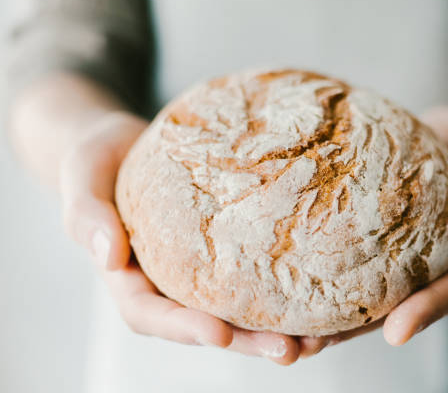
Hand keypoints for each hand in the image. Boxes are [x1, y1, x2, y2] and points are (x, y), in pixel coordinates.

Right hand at [59, 112, 300, 364]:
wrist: (122, 144)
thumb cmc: (96, 162)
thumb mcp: (81, 179)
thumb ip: (87, 215)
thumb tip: (108, 258)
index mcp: (129, 280)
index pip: (152, 315)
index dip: (185, 328)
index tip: (219, 333)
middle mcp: (168, 284)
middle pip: (206, 324)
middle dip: (247, 342)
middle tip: (289, 351)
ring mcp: (198, 271)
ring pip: (237, 310)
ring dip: (275, 329)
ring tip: (318, 339)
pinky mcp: (224, 250)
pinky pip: (253, 275)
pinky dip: (283, 291)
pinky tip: (318, 295)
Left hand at [298, 105, 447, 355]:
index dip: (427, 311)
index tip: (396, 332)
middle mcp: (428, 268)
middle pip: (396, 309)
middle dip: (354, 333)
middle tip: (311, 348)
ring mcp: (398, 262)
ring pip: (364, 300)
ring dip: (325, 321)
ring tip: (283, 337)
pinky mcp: (371, 247)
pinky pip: (344, 269)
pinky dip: (315, 284)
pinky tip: (278, 290)